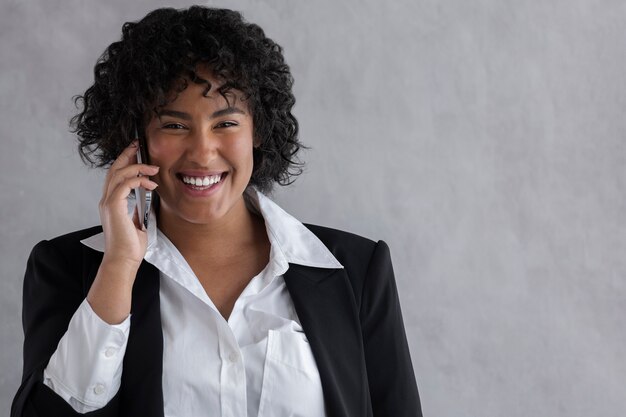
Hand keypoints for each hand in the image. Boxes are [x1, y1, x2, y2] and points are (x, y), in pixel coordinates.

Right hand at [99, 141, 158, 268]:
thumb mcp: (138, 223)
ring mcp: (108, 203)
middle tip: (139, 145)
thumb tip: (147, 200)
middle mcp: (107, 200)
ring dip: (137, 167)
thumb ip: (138, 210)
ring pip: (118, 174)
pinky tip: (151, 184)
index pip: (116, 176)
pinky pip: (125, 185)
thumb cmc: (131, 247)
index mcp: (111, 203)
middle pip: (114, 169)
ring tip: (153, 167)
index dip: (125, 161)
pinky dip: (138, 180)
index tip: (136, 152)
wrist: (124, 261)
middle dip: (127, 154)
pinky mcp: (113, 207)